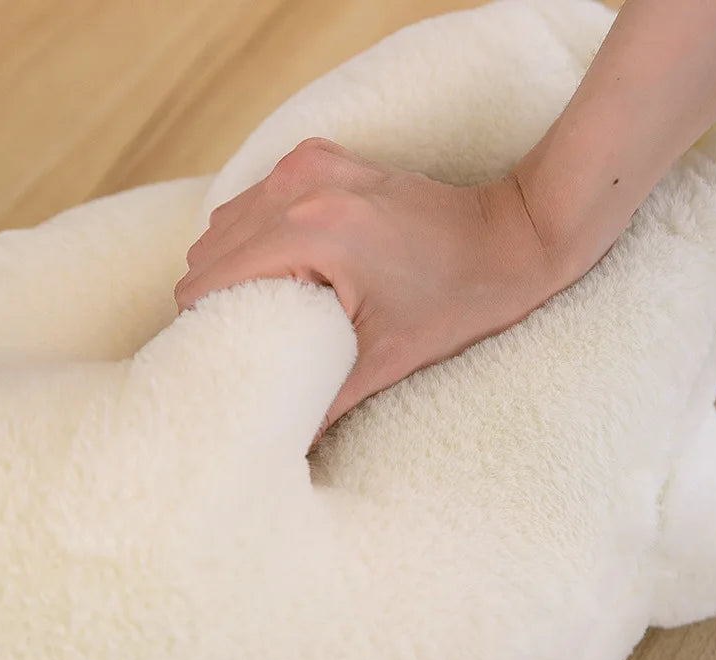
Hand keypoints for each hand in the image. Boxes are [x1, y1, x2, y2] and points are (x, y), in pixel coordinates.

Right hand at [175, 138, 562, 440]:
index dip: (204, 328)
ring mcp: (306, 165)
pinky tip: (287, 266)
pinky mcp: (318, 158)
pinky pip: (255, 202)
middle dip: (216, 301)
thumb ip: (324, 402)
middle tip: (246, 339)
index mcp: (309, 233)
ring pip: (223, 225)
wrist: (511, 237)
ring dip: (232, 267)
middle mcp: (297, 188)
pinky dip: (256, 237)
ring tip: (267, 305)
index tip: (221, 356)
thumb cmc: (459, 299)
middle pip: (205, 254)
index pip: (205, 285)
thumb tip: (285, 446)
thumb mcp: (388, 359)